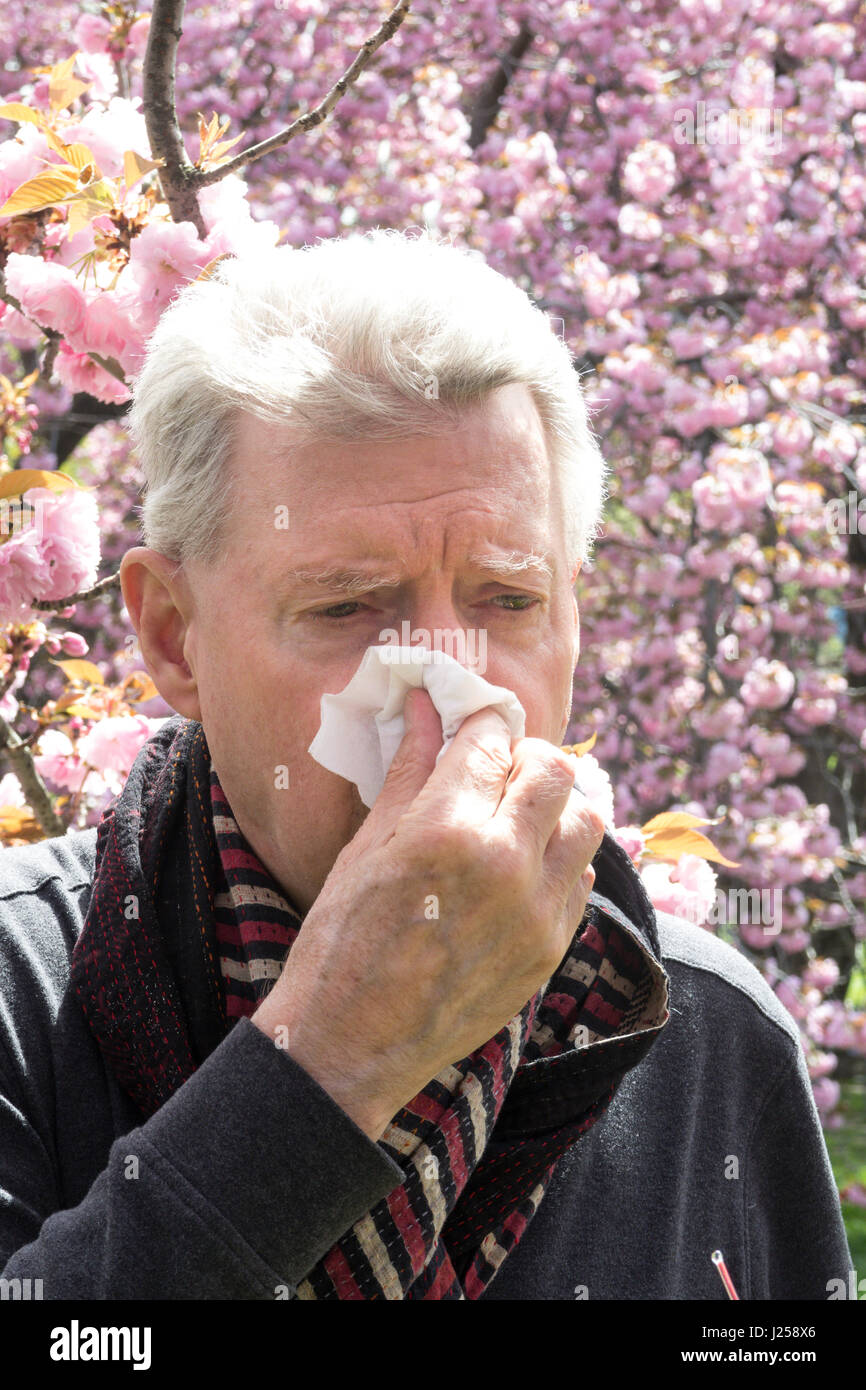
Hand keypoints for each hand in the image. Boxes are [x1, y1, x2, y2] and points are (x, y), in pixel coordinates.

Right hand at [252, 687, 604, 1140]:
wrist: (351, 1047)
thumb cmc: (340, 941)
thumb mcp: (366, 846)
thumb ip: (410, 770)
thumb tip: (426, 707)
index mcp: (448, 831)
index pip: (490, 740)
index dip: (476, 724)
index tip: (467, 727)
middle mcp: (506, 865)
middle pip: (555, 770)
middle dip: (524, 756)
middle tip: (493, 769)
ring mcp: (537, 912)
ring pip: (588, 819)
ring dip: (555, 804)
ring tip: (514, 816)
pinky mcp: (551, 949)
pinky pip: (581, 877)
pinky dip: (560, 857)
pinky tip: (519, 866)